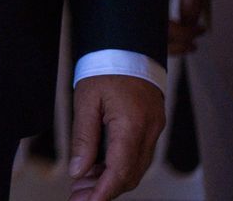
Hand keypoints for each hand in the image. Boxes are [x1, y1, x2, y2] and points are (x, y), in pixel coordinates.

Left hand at [67, 74, 164, 199]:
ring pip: (135, 168)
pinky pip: (138, 155)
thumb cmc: (105, 69)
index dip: (104, 191)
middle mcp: (149, 131)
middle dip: (104, 190)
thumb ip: (83, 138)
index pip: (120, 170)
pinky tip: (98, 168)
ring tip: (82, 185)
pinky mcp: (152, 126)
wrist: (127, 47)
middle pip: (130, 174)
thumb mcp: (85, 101)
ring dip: (111, 180)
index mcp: (132, 125)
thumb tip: (78, 171)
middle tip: (78, 197)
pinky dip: (119, 166)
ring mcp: (155, 129)